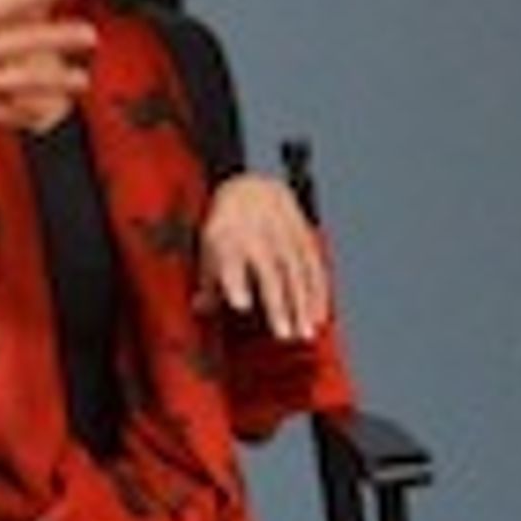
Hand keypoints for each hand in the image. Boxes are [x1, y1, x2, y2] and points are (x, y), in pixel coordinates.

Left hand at [199, 168, 330, 340]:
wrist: (255, 186)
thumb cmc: (229, 225)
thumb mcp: (210, 247)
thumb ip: (209, 282)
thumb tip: (200, 309)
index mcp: (230, 240)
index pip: (232, 262)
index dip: (236, 283)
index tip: (240, 305)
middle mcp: (259, 237)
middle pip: (271, 275)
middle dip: (279, 305)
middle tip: (283, 334)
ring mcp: (284, 237)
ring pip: (297, 274)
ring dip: (303, 306)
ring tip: (305, 332)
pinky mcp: (304, 238)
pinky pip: (314, 268)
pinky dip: (319, 293)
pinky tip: (319, 315)